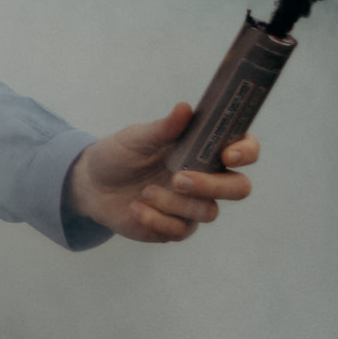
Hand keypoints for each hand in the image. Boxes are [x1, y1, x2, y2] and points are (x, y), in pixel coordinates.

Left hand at [66, 102, 259, 242]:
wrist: (92, 184)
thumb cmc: (119, 155)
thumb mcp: (136, 138)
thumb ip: (163, 128)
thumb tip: (185, 108)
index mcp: (203, 150)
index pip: (244, 150)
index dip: (245, 152)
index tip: (227, 154)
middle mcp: (207, 179)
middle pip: (239, 188)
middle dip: (212, 186)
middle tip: (178, 179)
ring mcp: (194, 205)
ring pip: (208, 211)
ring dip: (173, 202)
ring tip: (144, 192)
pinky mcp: (177, 227)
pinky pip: (181, 230)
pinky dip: (156, 219)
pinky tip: (136, 208)